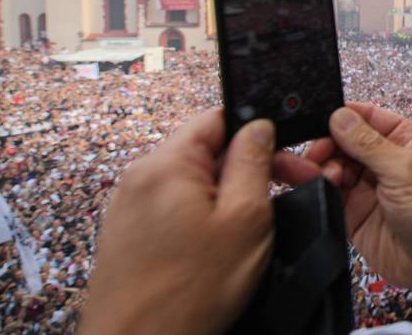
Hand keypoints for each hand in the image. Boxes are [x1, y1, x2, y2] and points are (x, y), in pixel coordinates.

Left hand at [80, 109, 287, 334]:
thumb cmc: (189, 293)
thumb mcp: (245, 219)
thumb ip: (253, 163)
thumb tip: (259, 127)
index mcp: (166, 164)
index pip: (217, 119)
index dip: (257, 132)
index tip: (283, 157)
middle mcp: (140, 177)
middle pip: (206, 151)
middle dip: (246, 168)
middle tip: (283, 194)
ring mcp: (129, 207)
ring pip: (193, 182)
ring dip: (226, 196)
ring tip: (249, 230)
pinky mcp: (128, 235)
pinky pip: (174, 208)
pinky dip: (202, 219)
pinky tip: (218, 249)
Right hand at [285, 104, 411, 304]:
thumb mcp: (406, 169)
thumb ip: (369, 144)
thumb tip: (340, 116)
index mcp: (405, 138)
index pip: (367, 117)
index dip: (343, 117)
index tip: (320, 121)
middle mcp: (384, 158)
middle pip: (344, 140)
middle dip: (327, 144)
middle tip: (317, 154)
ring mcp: (368, 185)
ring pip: (333, 165)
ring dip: (322, 166)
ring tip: (327, 175)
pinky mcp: (354, 210)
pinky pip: (330, 191)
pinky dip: (319, 185)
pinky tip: (319, 184)